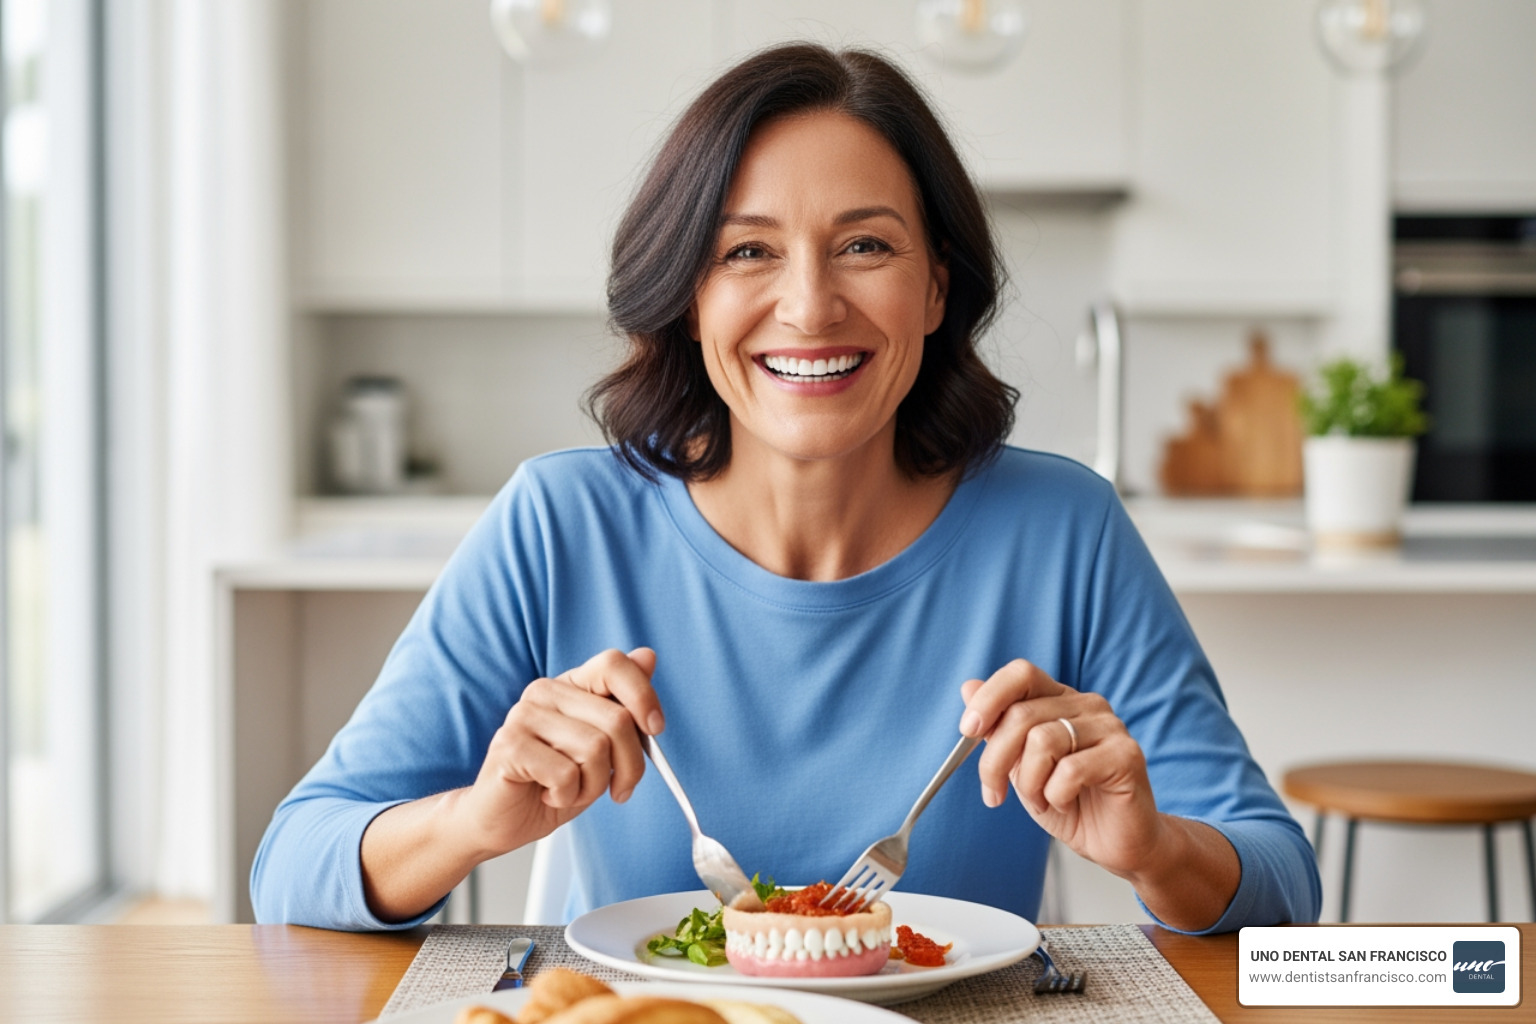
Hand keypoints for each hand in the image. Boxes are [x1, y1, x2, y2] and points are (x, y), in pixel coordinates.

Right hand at [458, 646, 663, 857]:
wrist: (504, 820)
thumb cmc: (554, 784)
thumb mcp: (603, 750)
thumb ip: (624, 706)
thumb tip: (648, 656)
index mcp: (570, 685)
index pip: (614, 664)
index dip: (643, 696)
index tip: (655, 730)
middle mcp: (545, 692)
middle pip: (617, 719)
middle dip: (629, 766)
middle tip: (617, 788)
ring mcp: (523, 716)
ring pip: (596, 749)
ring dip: (595, 786)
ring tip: (572, 790)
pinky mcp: (510, 746)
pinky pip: (567, 774)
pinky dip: (568, 796)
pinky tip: (550, 794)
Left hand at [959, 659, 1161, 877]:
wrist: (1115, 844)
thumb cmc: (1068, 803)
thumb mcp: (1019, 766)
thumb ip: (998, 727)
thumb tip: (969, 687)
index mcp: (1060, 699)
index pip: (1021, 674)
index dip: (989, 697)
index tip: (967, 731)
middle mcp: (1087, 704)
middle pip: (1021, 715)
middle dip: (994, 761)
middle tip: (993, 793)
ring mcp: (1110, 727)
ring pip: (1042, 741)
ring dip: (1028, 783)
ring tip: (1040, 801)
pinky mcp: (1126, 755)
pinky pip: (1070, 771)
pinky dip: (1054, 796)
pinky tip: (1063, 803)